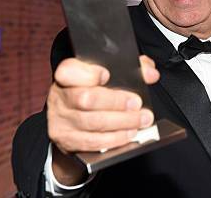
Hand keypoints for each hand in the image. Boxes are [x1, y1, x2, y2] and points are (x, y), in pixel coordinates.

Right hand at [47, 55, 158, 183]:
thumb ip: (132, 68)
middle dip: (116, 102)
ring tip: (140, 120)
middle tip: (137, 104)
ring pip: (93, 123)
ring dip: (122, 123)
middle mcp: (60, 97)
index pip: (69, 71)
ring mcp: (61, 120)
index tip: (107, 75)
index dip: (88, 74)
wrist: (72, 116)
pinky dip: (114, 139)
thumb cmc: (94, 90)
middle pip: (86, 99)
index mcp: (67, 75)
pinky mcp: (66, 140)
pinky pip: (92, 142)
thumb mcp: (109, 73)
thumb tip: (150, 73)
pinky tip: (129, 133)